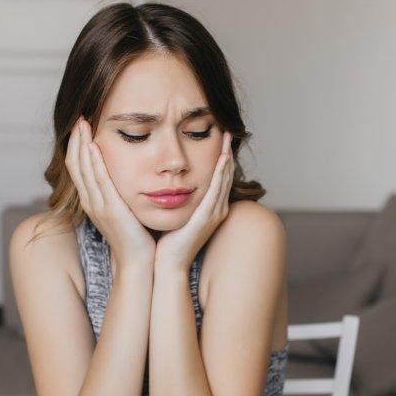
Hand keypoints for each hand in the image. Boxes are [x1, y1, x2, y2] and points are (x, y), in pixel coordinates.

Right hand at [66, 116, 155, 269]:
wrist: (139, 262)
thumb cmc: (136, 237)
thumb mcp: (123, 210)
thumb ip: (119, 193)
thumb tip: (125, 175)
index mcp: (92, 201)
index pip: (77, 168)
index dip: (77, 146)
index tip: (81, 126)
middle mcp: (90, 202)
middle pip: (75, 164)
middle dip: (76, 140)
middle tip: (79, 118)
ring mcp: (98, 206)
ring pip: (83, 169)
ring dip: (82, 145)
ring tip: (83, 124)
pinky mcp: (110, 209)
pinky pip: (99, 181)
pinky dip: (95, 162)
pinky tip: (94, 146)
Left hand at [154, 130, 233, 272]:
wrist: (167, 264)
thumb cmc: (167, 243)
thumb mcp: (176, 216)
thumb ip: (177, 200)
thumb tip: (169, 185)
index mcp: (210, 210)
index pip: (219, 179)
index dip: (221, 159)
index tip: (218, 140)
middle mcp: (217, 210)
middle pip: (225, 175)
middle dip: (227, 153)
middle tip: (228, 131)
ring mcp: (214, 214)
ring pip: (223, 179)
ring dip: (226, 157)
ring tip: (227, 138)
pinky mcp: (207, 217)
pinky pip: (216, 190)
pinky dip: (220, 173)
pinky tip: (222, 159)